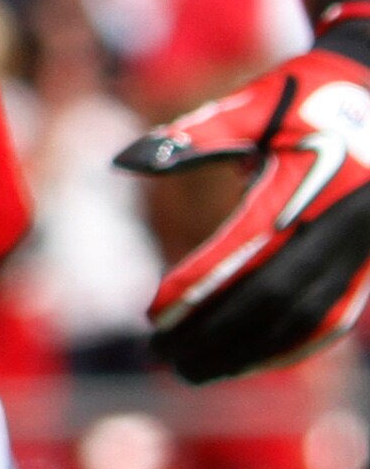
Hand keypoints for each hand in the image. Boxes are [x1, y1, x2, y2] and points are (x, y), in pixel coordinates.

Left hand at [122, 33, 369, 381]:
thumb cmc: (304, 98)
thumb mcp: (251, 107)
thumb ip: (191, 138)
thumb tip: (123, 161)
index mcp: (301, 192)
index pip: (240, 257)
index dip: (195, 291)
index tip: (151, 315)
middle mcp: (333, 230)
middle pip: (270, 301)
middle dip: (215, 334)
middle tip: (162, 356)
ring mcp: (358, 254)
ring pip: (304, 320)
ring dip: (250, 352)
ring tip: (197, 371)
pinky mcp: (368, 267)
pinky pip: (333, 319)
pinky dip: (291, 346)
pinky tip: (251, 361)